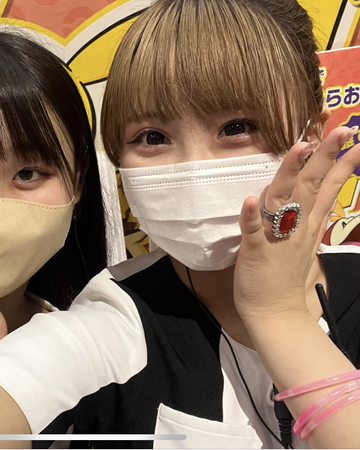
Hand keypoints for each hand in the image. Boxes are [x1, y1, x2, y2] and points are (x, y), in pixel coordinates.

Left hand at [234, 126, 359, 321]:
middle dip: (325, 157)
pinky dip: (251, 216)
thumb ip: (309, 218)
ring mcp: (276, 238)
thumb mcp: (304, 243)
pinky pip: (252, 231)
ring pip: (284, 200)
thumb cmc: (284, 278)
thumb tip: (316, 197)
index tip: (355, 139)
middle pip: (312, 186)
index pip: (327, 189)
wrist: (276, 314)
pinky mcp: (255, 252)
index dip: (340, 164)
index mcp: (307, 225)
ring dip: (291, 174)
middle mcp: (296, 227)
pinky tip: (250, 200)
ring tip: (299, 148)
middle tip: (343, 130)